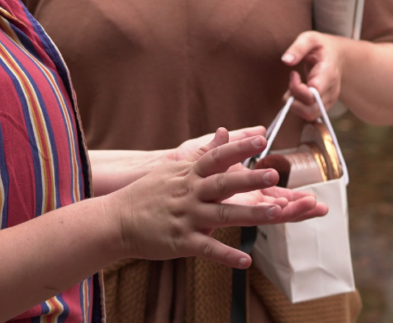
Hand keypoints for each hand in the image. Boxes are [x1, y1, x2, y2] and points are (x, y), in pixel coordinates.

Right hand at [109, 129, 326, 267]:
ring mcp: (187, 218)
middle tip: (275, 174)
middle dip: (250, 179)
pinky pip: (208, 249)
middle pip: (224, 184)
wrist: (116, 221)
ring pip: (223, 215)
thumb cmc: (148, 193)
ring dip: (250, 215)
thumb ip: (204, 153)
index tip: (262, 140)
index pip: (218, 158)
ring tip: (276, 213)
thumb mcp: (174, 168)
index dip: (239, 148)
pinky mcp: (182, 242)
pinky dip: (227, 256)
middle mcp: (190, 194)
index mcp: (190, 175)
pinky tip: (246, 261)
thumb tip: (224, 131)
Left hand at [281, 31, 342, 119]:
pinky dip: (299, 107)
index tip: (293, 74)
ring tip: (294, 87)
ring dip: (295, 104)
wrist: (338, 56)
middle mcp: (331, 91)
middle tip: (291, 83)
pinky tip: (298, 92)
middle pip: (310, 110)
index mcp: (328, 74)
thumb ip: (298, 48)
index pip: (314, 93)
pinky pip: (309, 114)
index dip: (298, 89)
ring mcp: (329, 100)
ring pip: (309, 115)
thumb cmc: (321, 47)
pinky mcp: (325, 106)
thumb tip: (286, 60)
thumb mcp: (310, 39)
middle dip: (293, 100)